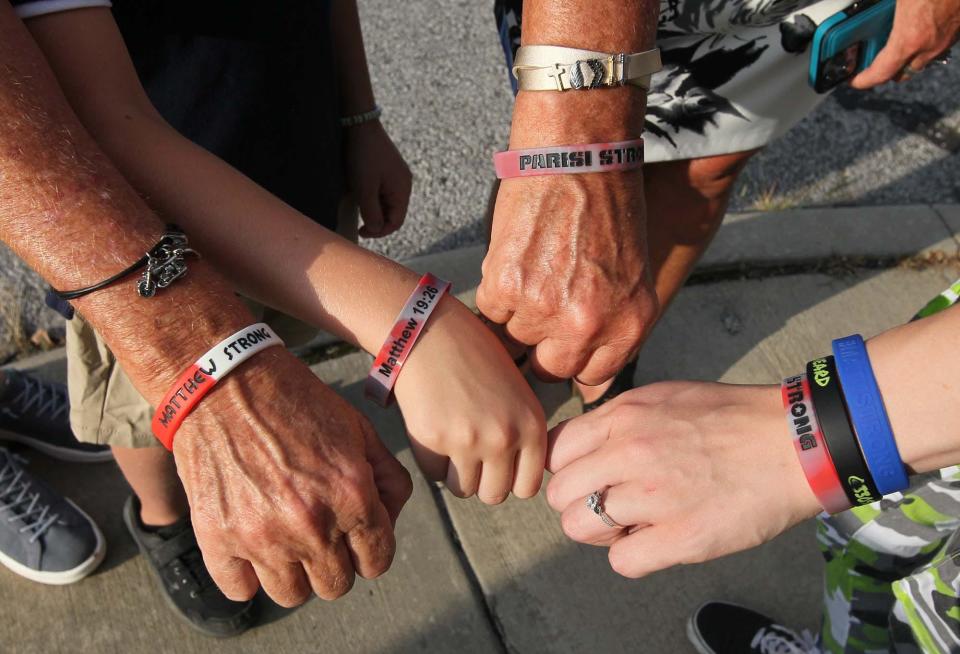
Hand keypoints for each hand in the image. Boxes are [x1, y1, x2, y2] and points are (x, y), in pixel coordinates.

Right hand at [173, 348, 412, 606]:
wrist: (225, 380)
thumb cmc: (296, 399)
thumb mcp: (359, 428)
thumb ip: (387, 477)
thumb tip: (389, 517)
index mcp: (351, 495)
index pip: (377, 561)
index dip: (371, 549)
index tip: (357, 538)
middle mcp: (310, 524)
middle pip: (336, 584)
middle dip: (336, 562)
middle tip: (322, 533)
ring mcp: (261, 535)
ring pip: (292, 594)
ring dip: (295, 573)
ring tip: (287, 540)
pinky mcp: (217, 537)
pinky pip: (240, 589)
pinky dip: (248, 575)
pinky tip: (252, 545)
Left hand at [343, 120, 411, 238]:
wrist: (360, 124)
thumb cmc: (363, 156)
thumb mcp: (364, 189)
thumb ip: (371, 212)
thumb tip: (375, 229)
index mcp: (402, 190)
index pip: (396, 222)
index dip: (380, 231)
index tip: (362, 231)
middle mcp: (404, 184)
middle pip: (392, 213)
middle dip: (376, 219)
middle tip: (357, 218)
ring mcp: (396, 176)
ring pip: (386, 202)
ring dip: (373, 207)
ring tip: (357, 203)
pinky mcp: (387, 169)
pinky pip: (382, 190)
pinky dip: (372, 196)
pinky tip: (359, 191)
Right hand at [394, 298, 546, 503]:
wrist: (431, 332)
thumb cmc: (474, 359)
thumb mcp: (515, 392)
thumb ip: (522, 433)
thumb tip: (515, 479)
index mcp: (532, 425)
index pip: (527, 487)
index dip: (510, 480)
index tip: (497, 466)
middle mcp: (505, 437)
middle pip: (494, 494)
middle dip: (481, 481)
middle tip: (470, 455)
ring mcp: (469, 440)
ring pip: (463, 489)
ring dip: (456, 472)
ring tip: (451, 439)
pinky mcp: (434, 440)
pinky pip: (434, 474)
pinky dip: (432, 460)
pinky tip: (433, 428)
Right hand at [478, 171, 657, 384]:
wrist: (579, 157)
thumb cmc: (611, 209)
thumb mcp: (635, 279)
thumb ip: (615, 333)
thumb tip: (590, 384)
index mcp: (626, 327)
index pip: (590, 377)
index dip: (575, 357)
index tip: (566, 338)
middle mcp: (585, 325)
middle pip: (548, 368)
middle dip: (544, 342)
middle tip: (546, 302)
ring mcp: (543, 308)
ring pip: (515, 337)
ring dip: (519, 310)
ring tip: (536, 268)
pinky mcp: (506, 286)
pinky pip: (491, 309)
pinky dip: (497, 287)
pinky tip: (517, 256)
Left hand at [545, 382, 820, 577]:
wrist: (795, 443)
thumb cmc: (732, 419)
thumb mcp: (663, 398)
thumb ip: (618, 422)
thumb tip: (585, 449)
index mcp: (623, 416)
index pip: (556, 451)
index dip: (571, 470)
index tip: (593, 477)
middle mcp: (630, 452)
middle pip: (561, 494)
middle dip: (581, 503)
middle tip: (614, 505)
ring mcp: (654, 496)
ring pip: (579, 528)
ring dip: (603, 533)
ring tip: (636, 524)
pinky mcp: (682, 537)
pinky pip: (622, 562)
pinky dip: (633, 557)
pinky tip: (658, 541)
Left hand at [850, 0, 959, 87]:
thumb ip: (881, 6)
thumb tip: (872, 4)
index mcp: (910, 38)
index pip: (882, 72)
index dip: (865, 80)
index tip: (857, 81)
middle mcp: (930, 45)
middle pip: (902, 71)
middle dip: (886, 70)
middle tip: (872, 59)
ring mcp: (947, 39)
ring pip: (922, 59)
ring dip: (907, 56)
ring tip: (894, 40)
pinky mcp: (958, 30)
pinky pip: (938, 44)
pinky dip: (925, 42)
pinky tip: (918, 24)